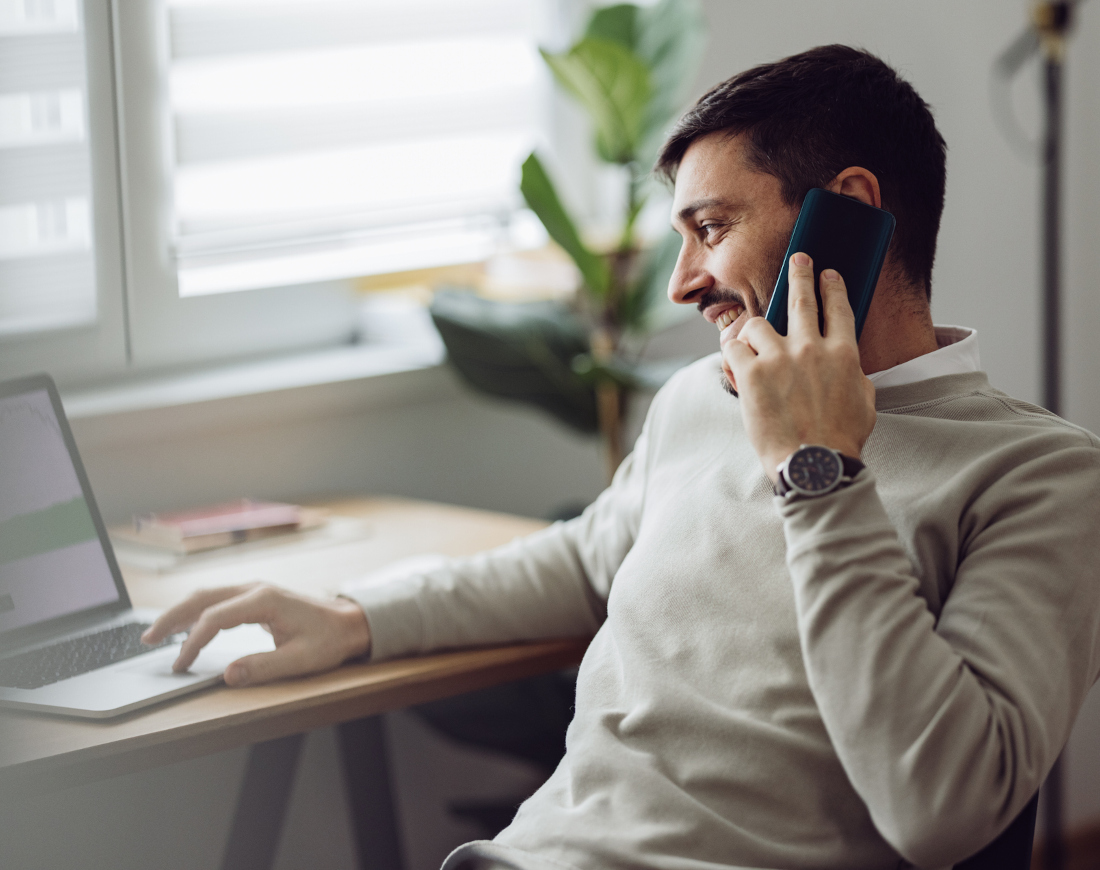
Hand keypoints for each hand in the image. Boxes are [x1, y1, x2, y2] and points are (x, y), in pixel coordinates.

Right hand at [141, 583, 371, 685]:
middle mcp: (256, 589)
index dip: (194, 641)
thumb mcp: (300, 660)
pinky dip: (196, 611)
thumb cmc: (328, 640)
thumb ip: (263, 667)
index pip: (216, 617)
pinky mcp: (255, 598)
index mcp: (265, 600)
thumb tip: (227, 675)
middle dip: (172, 617)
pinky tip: (184, 626)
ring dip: (180, 612)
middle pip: (203, 597)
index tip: (180, 664)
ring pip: (207, 595)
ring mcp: (255, 590)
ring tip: (156, 634)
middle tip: (147, 639)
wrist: (349, 623)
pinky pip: (218, 600)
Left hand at [722, 252, 875, 481]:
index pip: (839, 308)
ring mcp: (779, 359)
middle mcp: (811, 348)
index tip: (828, 274)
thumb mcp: (864, 402)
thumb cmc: (841, 439)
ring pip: (758, 324)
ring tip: (754, 345)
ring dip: (754, 333)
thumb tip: (845, 365)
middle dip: (800, 274)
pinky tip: (734, 364)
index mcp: (844, 354)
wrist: (814, 463)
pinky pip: (733, 349)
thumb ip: (854, 375)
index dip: (832, 287)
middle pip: (801, 299)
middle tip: (799, 259)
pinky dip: (732, 355)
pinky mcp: (751, 374)